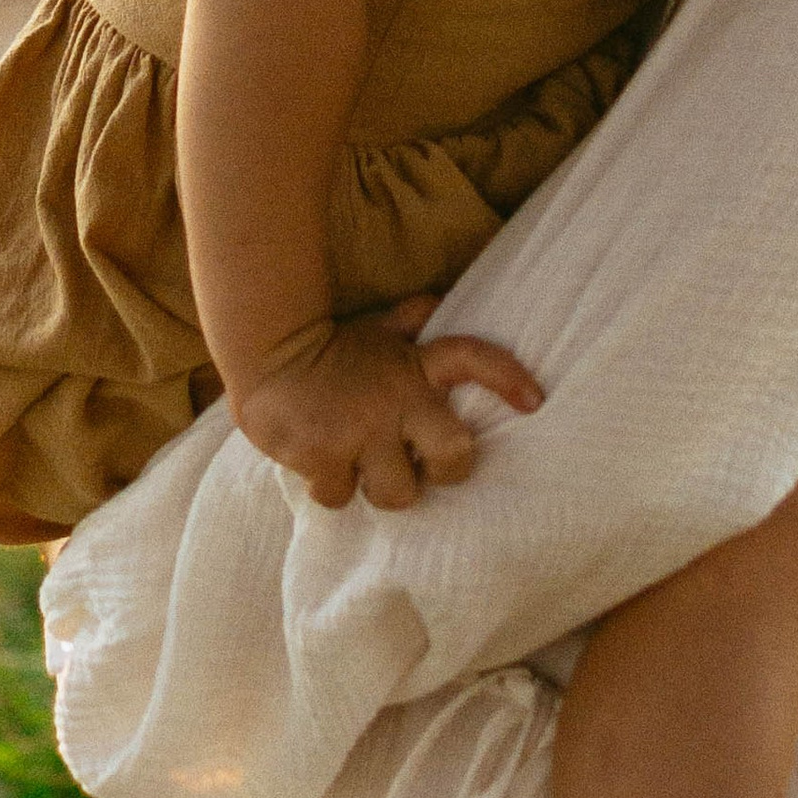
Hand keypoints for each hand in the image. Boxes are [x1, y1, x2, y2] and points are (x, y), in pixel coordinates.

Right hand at [231, 301, 544, 510]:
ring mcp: (359, 430)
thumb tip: (435, 303)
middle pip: (454, 456)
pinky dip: (331, 485)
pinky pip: (341, 495)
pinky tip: (319, 460)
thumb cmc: (329, 348)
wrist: (264, 351)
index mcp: (414, 367)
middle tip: (420, 464)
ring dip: (380, 485)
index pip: (472, 358)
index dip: (506, 377)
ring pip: (397, 492)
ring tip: (361, 464)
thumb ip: (407, 323)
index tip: (533, 400)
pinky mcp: (322, 455)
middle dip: (445, 469)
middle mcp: (395, 399)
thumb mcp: (374, 331)